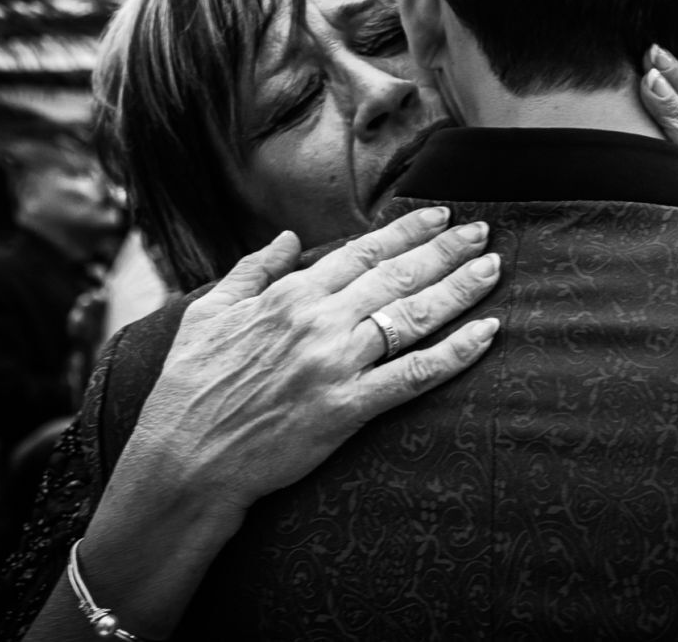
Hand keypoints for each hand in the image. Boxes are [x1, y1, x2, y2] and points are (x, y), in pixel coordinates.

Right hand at [124, 207, 500, 514]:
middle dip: (446, 250)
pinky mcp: (347, 409)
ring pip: (413, 317)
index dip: (407, 231)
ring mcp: (336, 366)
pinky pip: (414, 376)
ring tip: (492, 268)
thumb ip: (251, 270)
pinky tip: (487, 334)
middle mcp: (319, 322)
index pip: (362, 251)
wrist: (184, 462)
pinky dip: (455, 353)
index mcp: (288, 296)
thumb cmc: (189, 389)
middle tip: (482, 232)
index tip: (439, 215)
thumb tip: (289, 238)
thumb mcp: (207, 315)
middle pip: (398, 276)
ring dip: (459, 288)